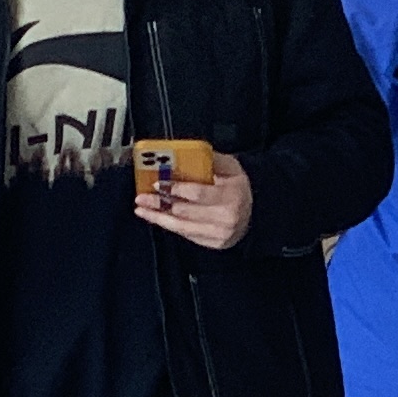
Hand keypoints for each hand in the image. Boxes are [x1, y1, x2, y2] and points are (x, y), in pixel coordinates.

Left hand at [135, 148, 252, 249]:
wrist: (255, 213)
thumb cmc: (239, 188)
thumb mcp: (232, 168)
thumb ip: (210, 160)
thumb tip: (186, 153)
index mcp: (231, 195)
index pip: (198, 194)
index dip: (176, 189)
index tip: (158, 183)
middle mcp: (225, 217)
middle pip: (185, 211)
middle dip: (159, 203)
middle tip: (141, 197)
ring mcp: (219, 233)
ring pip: (181, 226)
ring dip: (158, 217)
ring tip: (142, 209)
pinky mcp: (212, 243)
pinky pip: (186, 234)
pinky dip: (169, 225)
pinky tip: (156, 217)